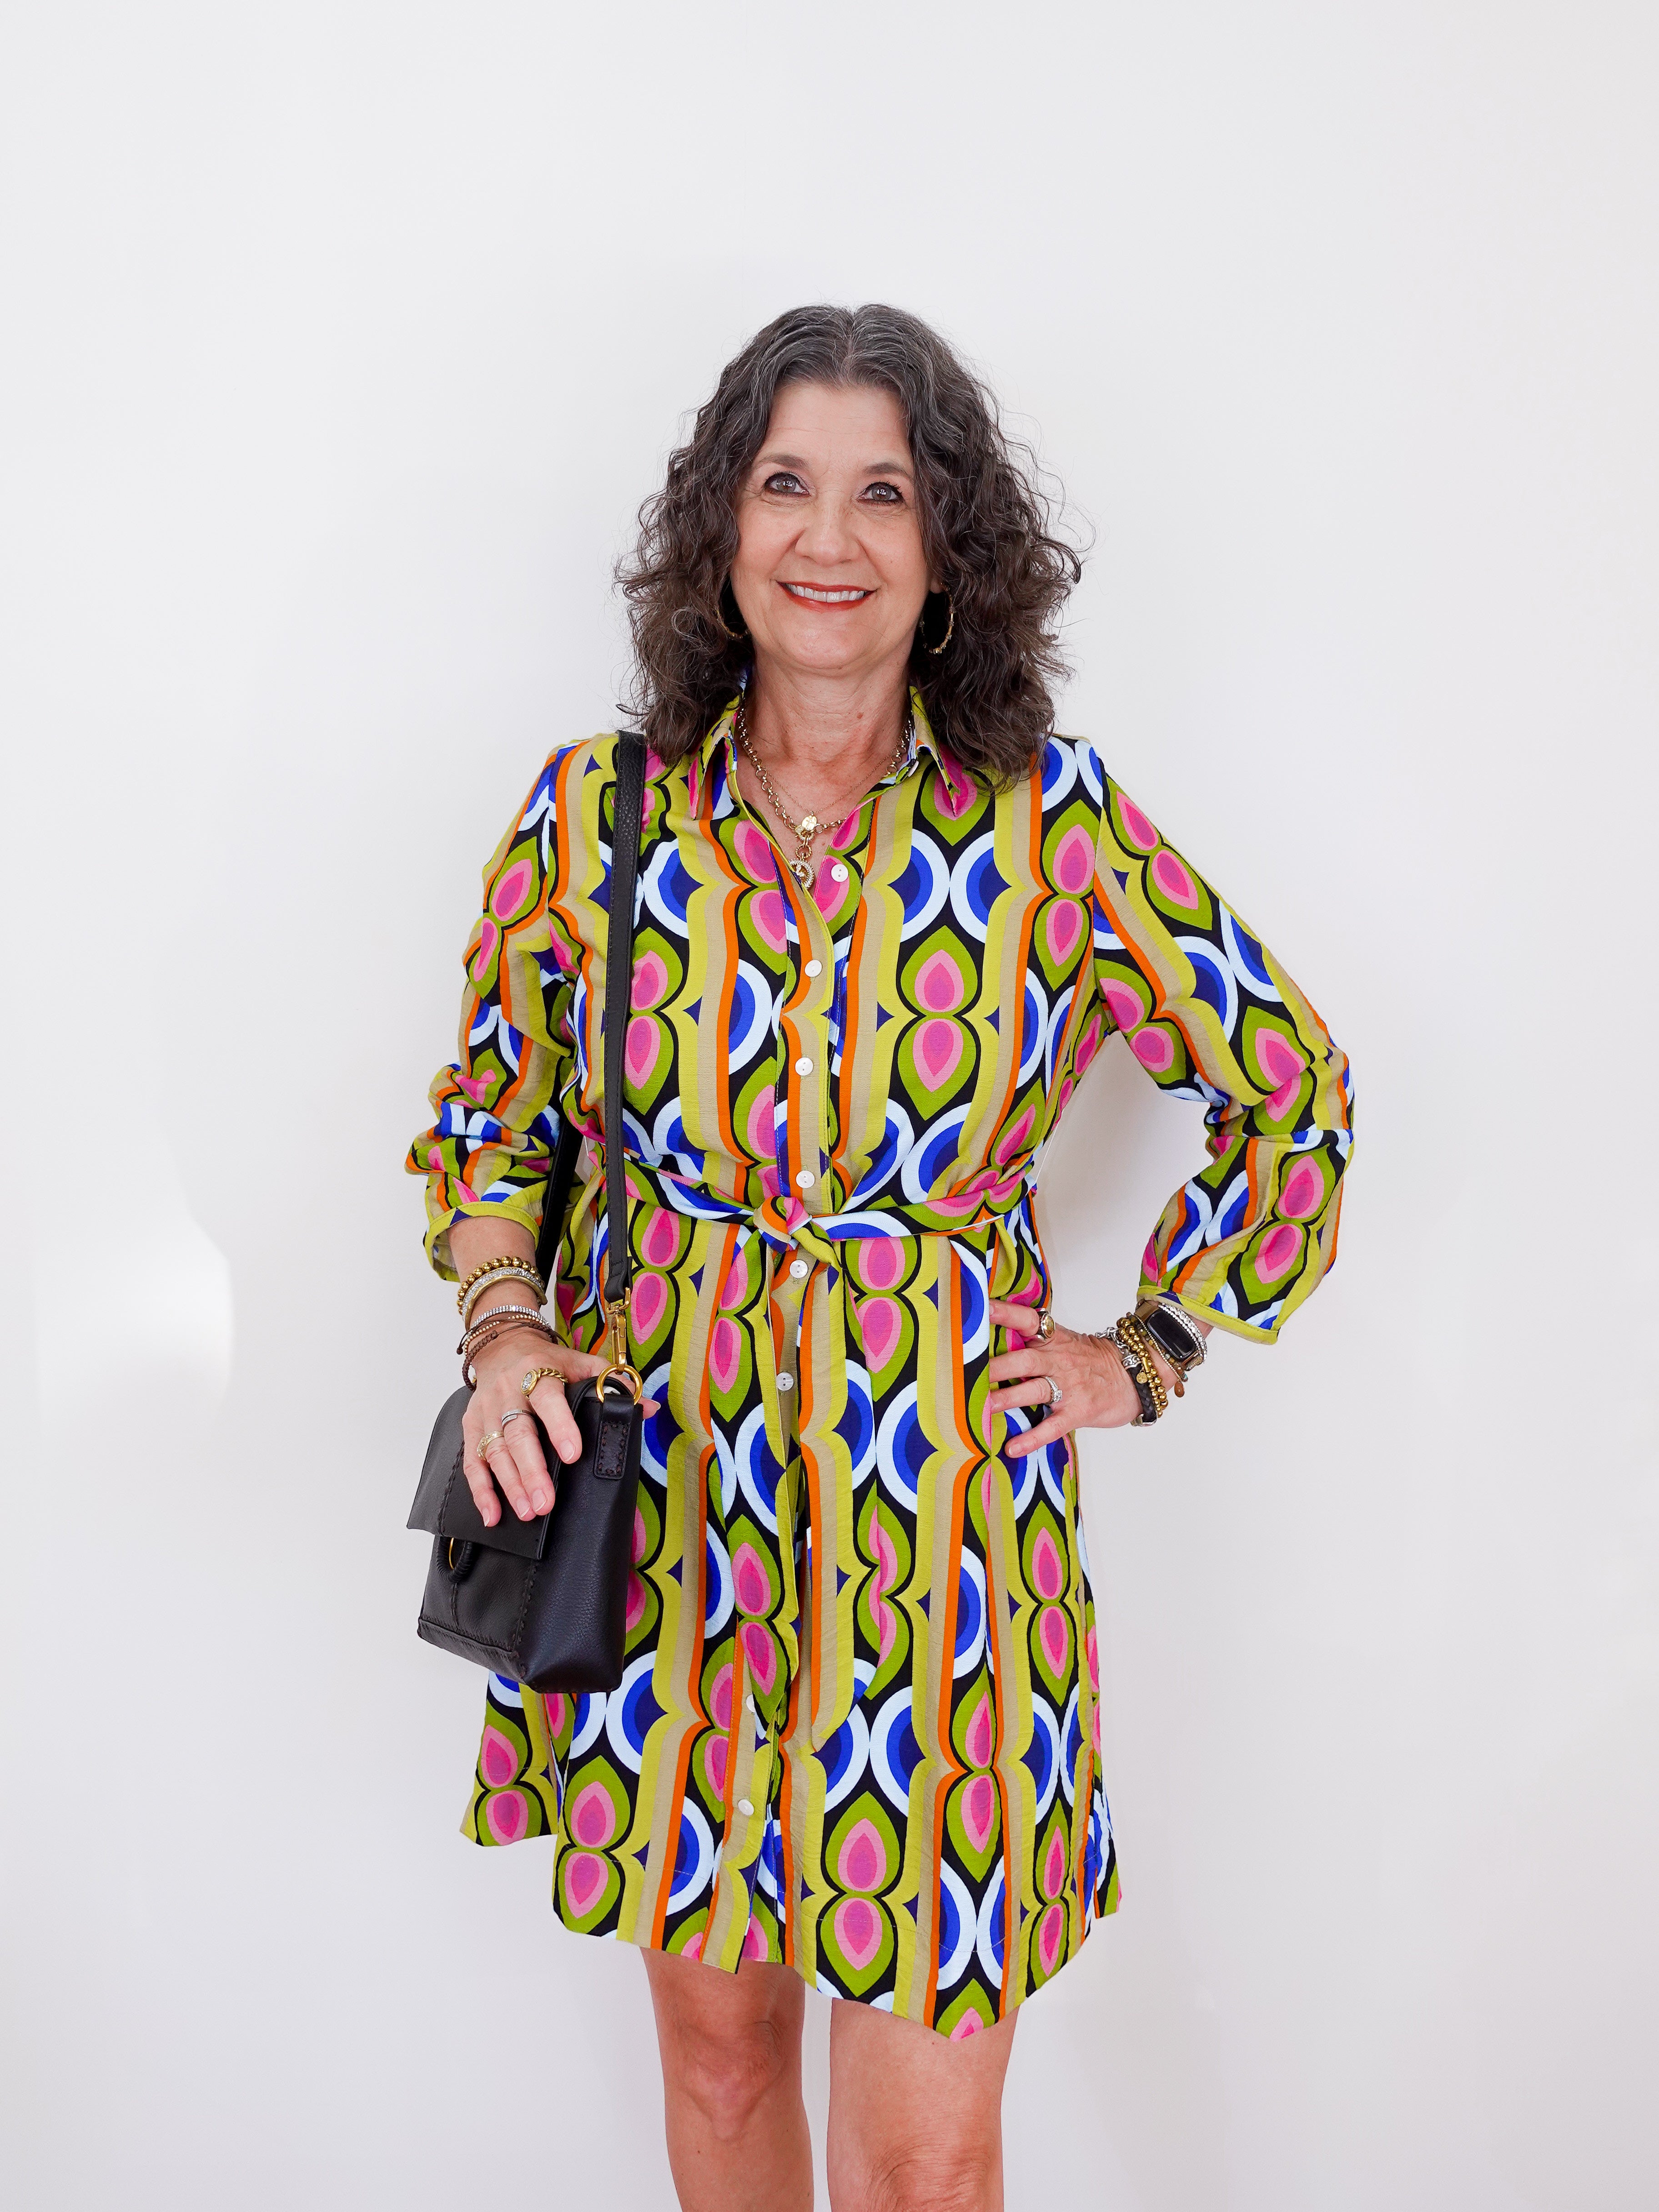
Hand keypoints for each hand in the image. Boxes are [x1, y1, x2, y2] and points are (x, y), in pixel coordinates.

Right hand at [461, 1325, 659, 1526]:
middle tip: (545, 1502)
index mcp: (538, 1373)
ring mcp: (487, 1412)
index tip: (574, 1455)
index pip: (549, 1399)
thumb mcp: (581, 1363)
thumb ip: (613, 1384)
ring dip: (510, 1485)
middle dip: (532, 1470)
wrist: (503, 1344)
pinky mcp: (472, 1427)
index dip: (560, 1426)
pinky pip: (473, 1462)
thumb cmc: (548, 1361)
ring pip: (495, 1451)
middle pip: (518, 1433)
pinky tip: (493, 1515)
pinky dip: (481, 1491)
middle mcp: (508, 1393)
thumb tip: (649, 1409)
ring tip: (528, 1513)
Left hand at [985, 1300, 1177, 1458]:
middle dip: (997, 1366)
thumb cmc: (1092, 1360)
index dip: (1005, 1313)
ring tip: (982, 1407)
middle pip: (1025, 1359)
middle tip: (967, 1371)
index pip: (1028, 1320)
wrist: (1136, 1376)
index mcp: (1054, 1339)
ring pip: (1035, 1390)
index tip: (982, 1307)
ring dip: (1008, 1399)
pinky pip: (1053, 1426)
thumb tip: (994, 1342)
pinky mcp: (1079, 1411)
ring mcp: (1070, 1387)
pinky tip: (1013, 1448)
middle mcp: (1060, 1360)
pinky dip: (1033, 1438)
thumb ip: (1035, 1341)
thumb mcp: (1066, 1341)